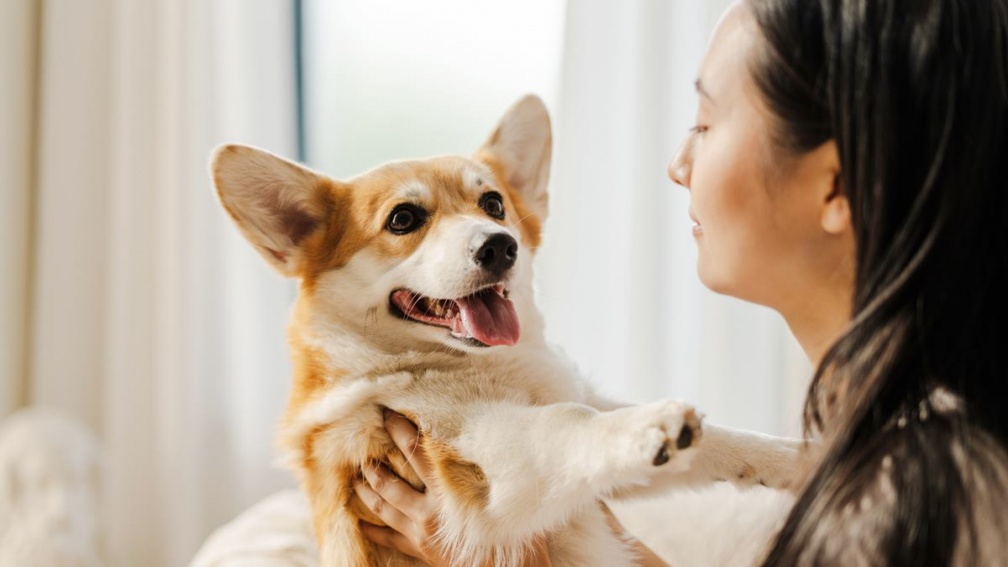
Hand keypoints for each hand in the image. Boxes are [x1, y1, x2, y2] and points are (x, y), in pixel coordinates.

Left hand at [354, 409, 551, 566]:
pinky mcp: (421, 550)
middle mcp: (428, 511)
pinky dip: (374, 531)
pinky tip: (363, 525)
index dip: (400, 431)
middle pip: (390, 481)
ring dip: (368, 492)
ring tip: (357, 478)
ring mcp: (421, 532)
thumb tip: (483, 436)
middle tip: (361, 447)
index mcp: (447, 491)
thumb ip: (483, 467)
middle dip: (374, 463)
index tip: (387, 413)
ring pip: (384, 508)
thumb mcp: (499, 492)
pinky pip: (391, 539)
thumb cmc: (510, 529)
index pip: (416, 452)